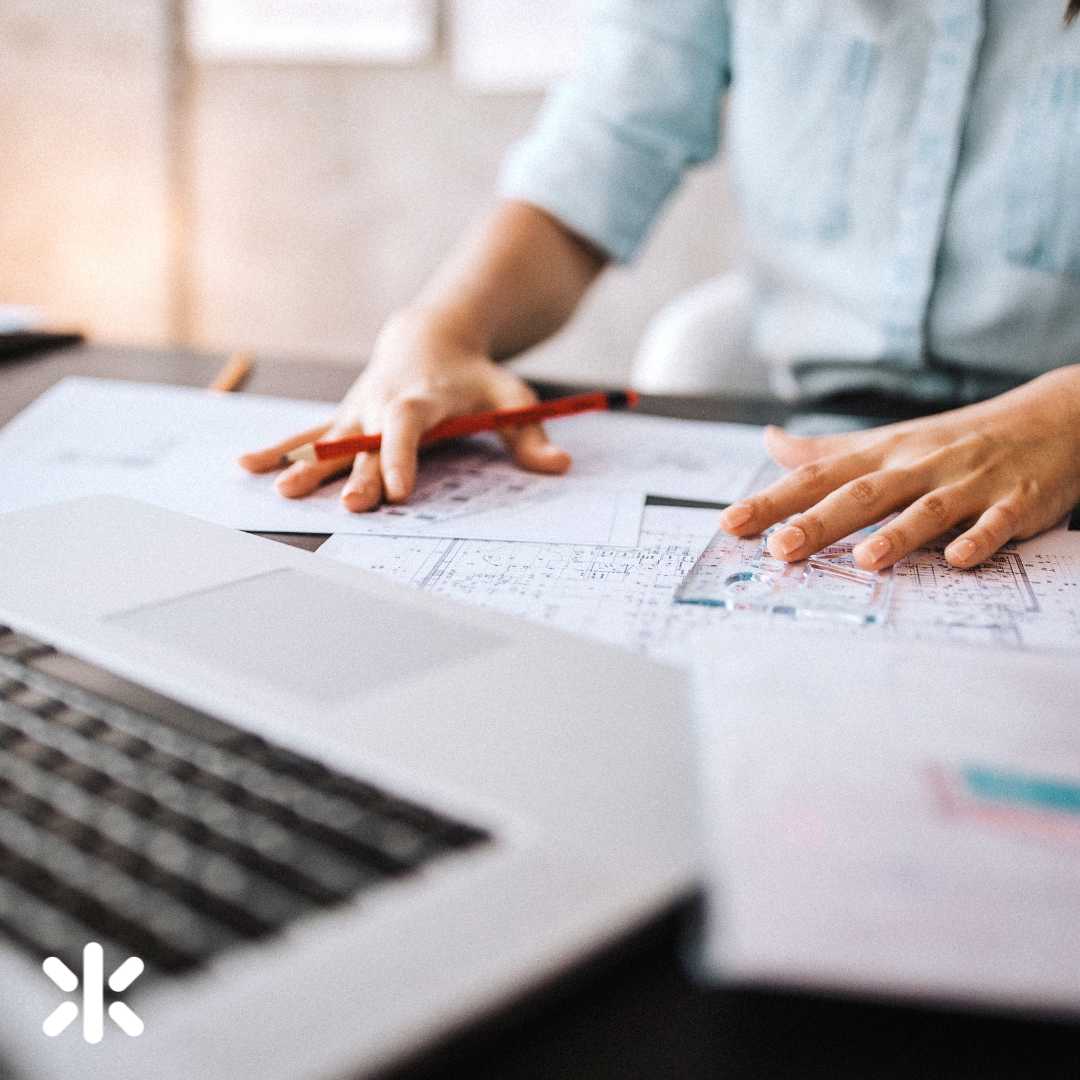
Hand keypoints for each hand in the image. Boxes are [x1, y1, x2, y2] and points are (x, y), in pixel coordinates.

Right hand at [238, 308, 570, 509]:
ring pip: (328, 438)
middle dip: (355, 476)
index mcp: (421, 397)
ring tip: (279, 488)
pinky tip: (247, 466)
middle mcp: (382, 402)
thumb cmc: (474, 374)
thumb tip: (561, 466)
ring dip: (304, 463)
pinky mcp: (344, 416)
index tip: (396, 490)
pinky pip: (308, 432)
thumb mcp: (509, 396)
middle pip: (365, 443)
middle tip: (348, 507)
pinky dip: (278, 448)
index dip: (400, 456)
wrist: (431, 334)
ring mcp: (357, 409)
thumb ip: (529, 434)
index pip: (408, 427)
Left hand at [718, 366, 1079, 569]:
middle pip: (863, 493)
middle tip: (780, 548)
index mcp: (885, 454)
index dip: (773, 499)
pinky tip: (960, 559)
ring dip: (898, 533)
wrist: (1053, 416)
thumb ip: (828, 451)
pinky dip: (980, 539)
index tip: (731, 523)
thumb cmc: (956, 438)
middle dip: (820, 521)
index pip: (818, 476)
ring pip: (928, 509)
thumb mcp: (889, 440)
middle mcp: (919, 466)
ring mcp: (968, 483)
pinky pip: (997, 523)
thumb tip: (770, 443)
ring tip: (865, 559)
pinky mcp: (1016, 501)